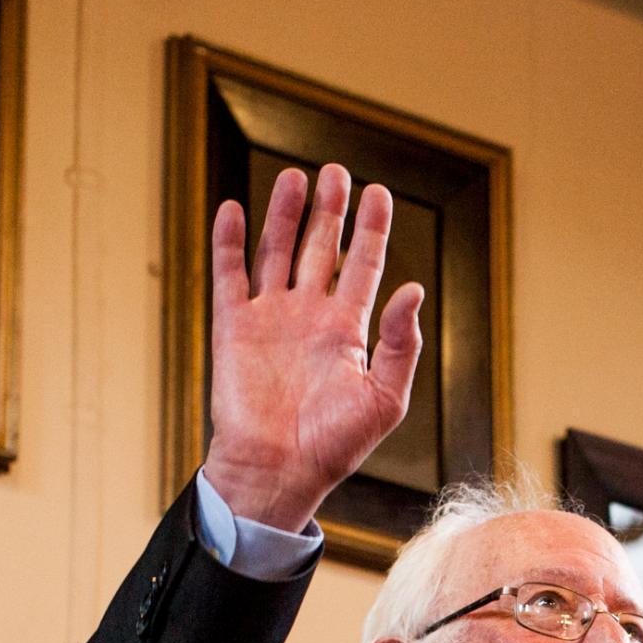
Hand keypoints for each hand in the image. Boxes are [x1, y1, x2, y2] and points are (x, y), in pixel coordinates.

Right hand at [200, 164, 425, 530]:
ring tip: (295, 176)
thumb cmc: (334, 445)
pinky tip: (234, 209)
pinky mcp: (233, 327)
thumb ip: (401, 344)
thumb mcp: (385, 398)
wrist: (279, 470)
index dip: (371, 229)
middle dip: (329, 210)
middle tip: (336, 172)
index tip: (379, 192)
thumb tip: (413, 288)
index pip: (363, 265)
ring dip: (285, 214)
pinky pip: (230, 276)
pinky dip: (230, 242)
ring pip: (277, 251)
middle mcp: (309, 317)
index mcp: (348, 331)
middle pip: (321, 248)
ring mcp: (270, 319)